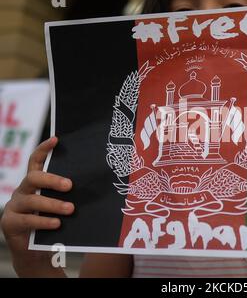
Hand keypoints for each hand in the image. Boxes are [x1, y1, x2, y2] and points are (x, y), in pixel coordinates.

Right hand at [0, 137, 73, 264]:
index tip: (56, 140)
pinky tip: (57, 224)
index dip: (43, 149)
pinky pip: (27, 220)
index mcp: (34, 183)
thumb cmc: (53, 223)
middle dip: (52, 180)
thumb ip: (66, 195)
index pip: (35, 161)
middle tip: (70, 186)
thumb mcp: (59, 206)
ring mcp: (14, 206)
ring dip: (53, 204)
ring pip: (33, 200)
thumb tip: (92, 186)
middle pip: (34, 178)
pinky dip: (44, 221)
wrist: (35, 251)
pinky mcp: (9, 223)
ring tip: (70, 209)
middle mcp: (22, 191)